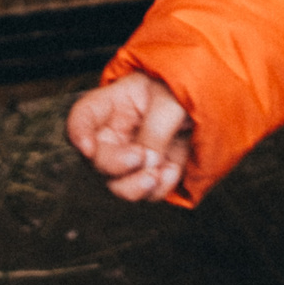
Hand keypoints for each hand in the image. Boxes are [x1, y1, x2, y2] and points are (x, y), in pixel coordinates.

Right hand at [66, 71, 192, 201]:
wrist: (205, 102)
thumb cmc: (180, 91)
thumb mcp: (170, 100)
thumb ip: (156, 129)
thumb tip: (148, 162)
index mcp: (111, 104)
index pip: (82, 118)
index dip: (78, 134)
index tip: (88, 149)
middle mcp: (114, 134)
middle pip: (97, 160)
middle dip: (115, 165)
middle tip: (141, 157)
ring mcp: (130, 158)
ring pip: (117, 185)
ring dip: (135, 187)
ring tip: (158, 174)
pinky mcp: (150, 174)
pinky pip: (146, 192)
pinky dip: (159, 189)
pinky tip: (172, 171)